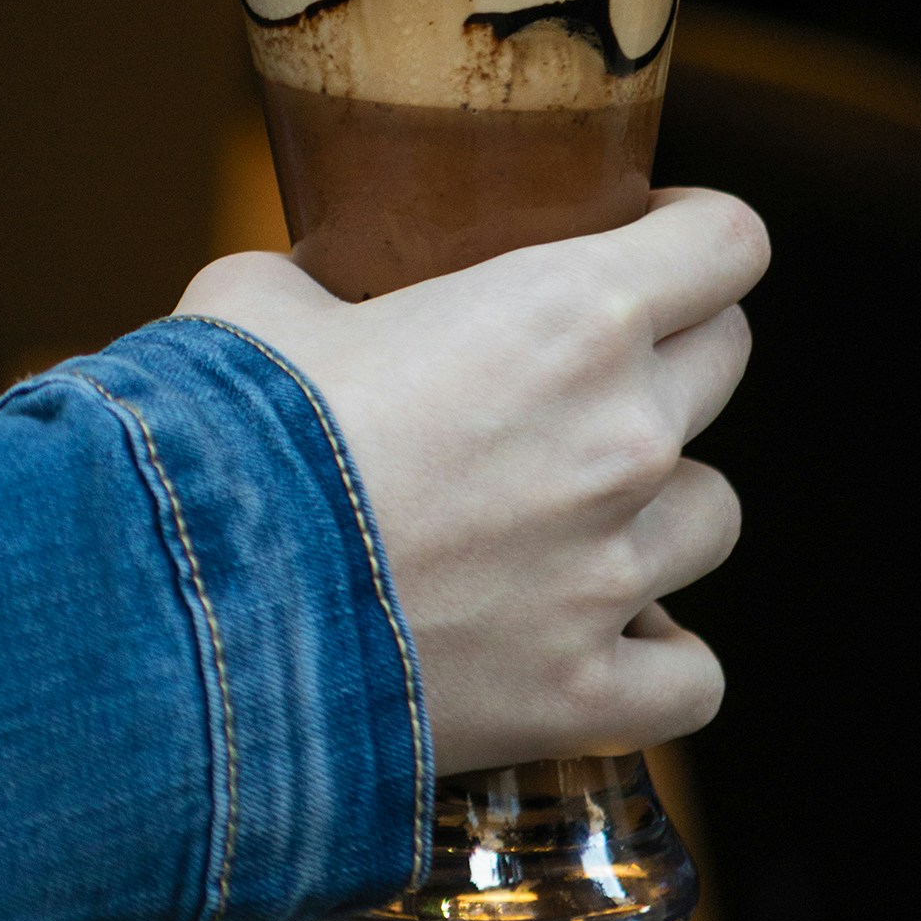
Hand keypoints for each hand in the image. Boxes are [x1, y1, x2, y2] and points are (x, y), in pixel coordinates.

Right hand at [177, 189, 765, 776]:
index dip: (692, 228)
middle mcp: (622, 434)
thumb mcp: (255, 301)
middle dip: (667, 353)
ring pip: (711, 513)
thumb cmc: (223, 432)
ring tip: (570, 517)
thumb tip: (302, 298)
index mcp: (569, 311)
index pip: (728, 239)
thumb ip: (313, 281)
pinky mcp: (589, 692)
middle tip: (584, 374)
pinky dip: (653, 659)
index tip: (654, 233)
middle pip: (726, 360)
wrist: (192, 607)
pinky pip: (691, 675)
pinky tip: (593, 640)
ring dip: (654, 507)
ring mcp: (616, 571)